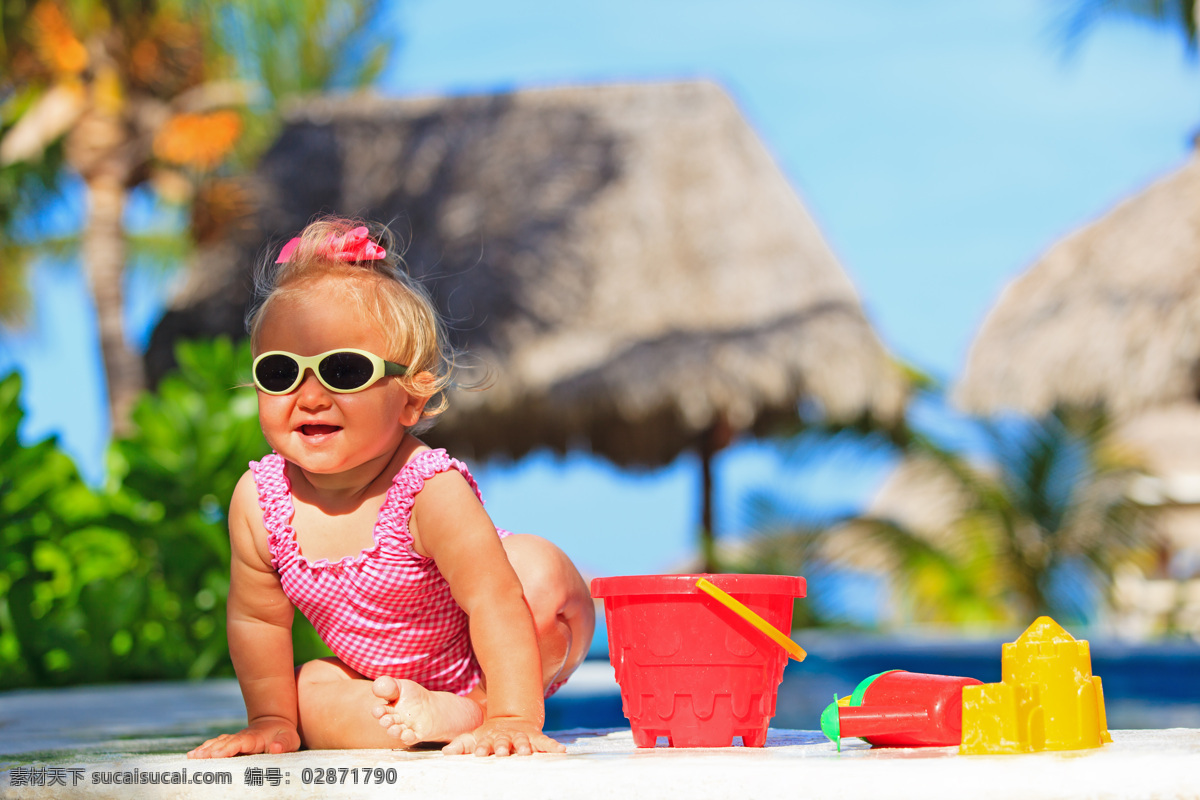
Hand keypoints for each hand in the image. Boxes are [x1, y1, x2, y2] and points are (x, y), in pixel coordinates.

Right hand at [187, 718, 299, 758]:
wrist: (276, 723)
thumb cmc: (284, 735)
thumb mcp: (289, 739)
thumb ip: (284, 744)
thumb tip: (276, 748)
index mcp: (255, 737)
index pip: (241, 743)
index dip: (229, 748)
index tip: (217, 754)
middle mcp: (242, 737)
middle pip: (225, 743)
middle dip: (211, 750)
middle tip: (198, 757)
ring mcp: (234, 739)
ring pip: (218, 743)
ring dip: (205, 749)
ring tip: (192, 756)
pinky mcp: (230, 743)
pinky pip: (215, 744)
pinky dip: (204, 749)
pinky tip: (192, 755)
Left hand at [442, 716, 565, 756]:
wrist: (511, 720)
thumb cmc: (490, 735)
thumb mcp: (475, 737)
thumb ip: (462, 744)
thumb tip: (446, 752)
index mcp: (491, 738)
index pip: (484, 744)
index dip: (481, 747)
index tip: (478, 753)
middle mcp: (507, 737)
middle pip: (504, 742)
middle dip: (503, 746)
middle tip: (501, 752)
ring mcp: (522, 737)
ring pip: (524, 742)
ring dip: (525, 746)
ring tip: (527, 751)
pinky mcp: (536, 738)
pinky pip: (546, 743)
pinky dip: (553, 746)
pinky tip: (561, 751)